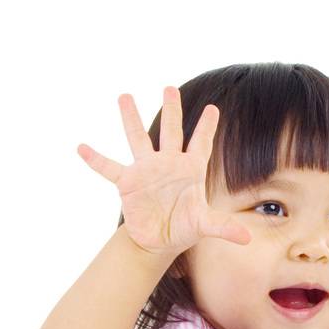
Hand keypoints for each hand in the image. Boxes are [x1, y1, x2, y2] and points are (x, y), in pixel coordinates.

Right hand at [77, 88, 252, 256]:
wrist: (159, 241)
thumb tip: (247, 238)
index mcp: (190, 170)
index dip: (206, 127)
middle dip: (172, 110)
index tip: (213, 108)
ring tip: (125, 97)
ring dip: (131, 119)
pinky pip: (109, 168)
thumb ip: (224, 226)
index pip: (201, 144)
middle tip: (169, 87)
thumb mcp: (205, 225)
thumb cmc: (184, 229)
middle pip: (170, 131)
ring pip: (138, 139)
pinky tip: (82, 148)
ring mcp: (146, 171)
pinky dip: (95, 159)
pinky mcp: (128, 183)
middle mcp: (168, 164)